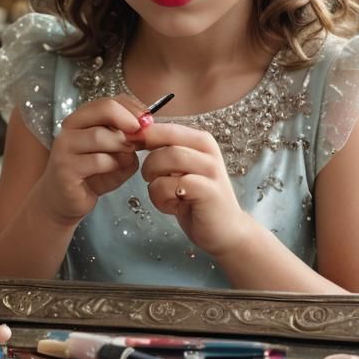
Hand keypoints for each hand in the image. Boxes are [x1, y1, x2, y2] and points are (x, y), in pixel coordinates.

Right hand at [36, 95, 144, 224]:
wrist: (67, 201)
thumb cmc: (93, 174)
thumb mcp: (116, 154)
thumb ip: (129, 141)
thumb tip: (142, 134)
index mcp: (82, 118)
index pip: (109, 101)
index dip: (132, 108)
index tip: (148, 121)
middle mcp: (69, 127)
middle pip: (104, 109)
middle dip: (129, 120)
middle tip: (142, 136)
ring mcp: (64, 147)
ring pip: (99, 135)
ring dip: (121, 145)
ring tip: (128, 156)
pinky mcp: (65, 168)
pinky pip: (97, 160)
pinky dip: (112, 165)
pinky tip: (114, 171)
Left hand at [133, 123, 252, 257]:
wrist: (225, 230)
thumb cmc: (196, 199)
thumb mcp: (180, 170)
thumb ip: (163, 152)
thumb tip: (132, 135)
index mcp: (201, 140)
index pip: (165, 127)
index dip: (143, 138)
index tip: (135, 154)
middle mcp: (208, 151)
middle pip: (165, 143)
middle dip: (149, 164)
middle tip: (150, 180)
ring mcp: (210, 170)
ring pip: (166, 160)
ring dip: (154, 180)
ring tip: (162, 194)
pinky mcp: (208, 191)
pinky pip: (171, 185)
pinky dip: (162, 198)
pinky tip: (172, 207)